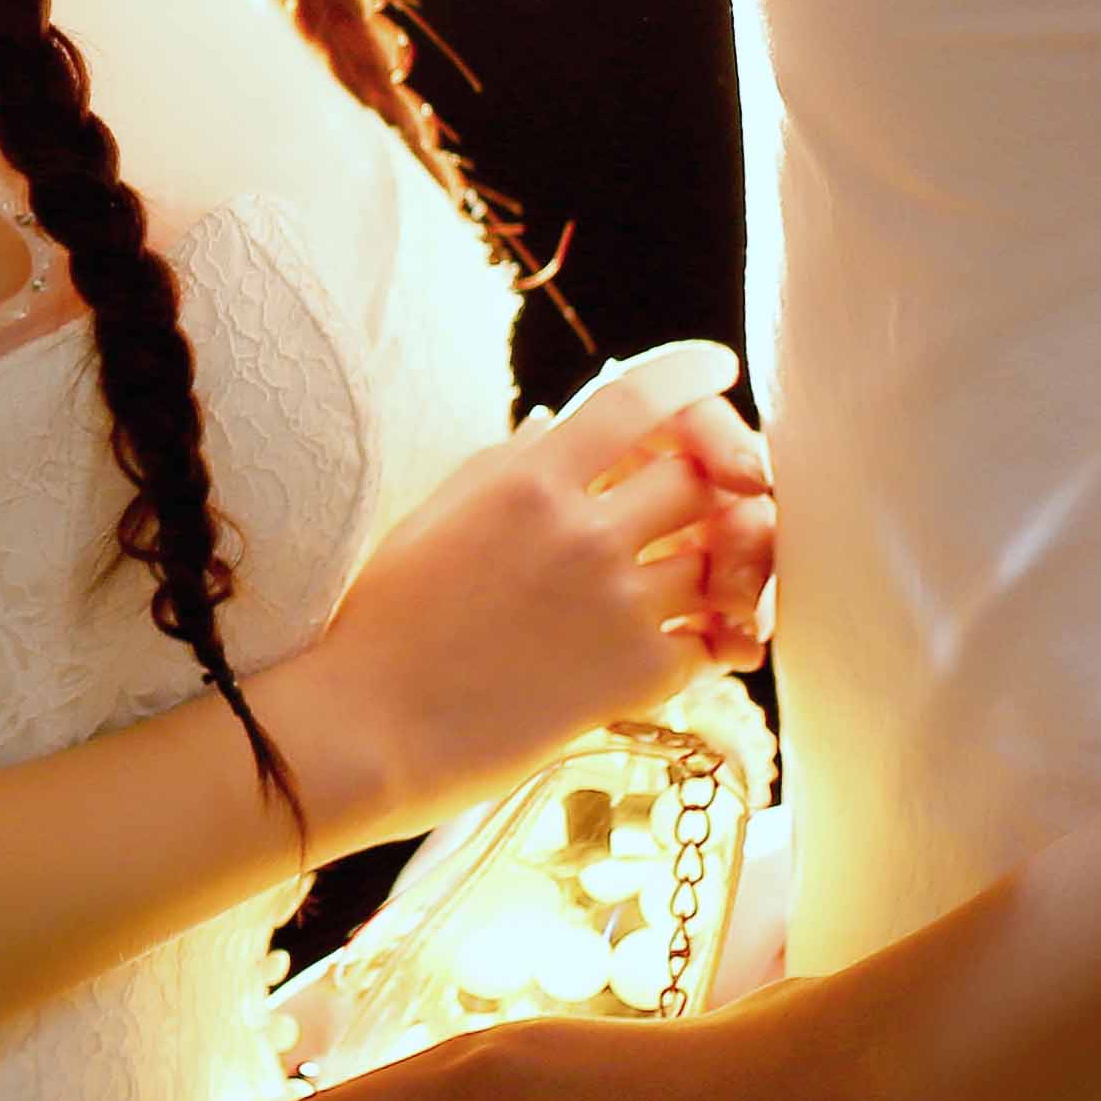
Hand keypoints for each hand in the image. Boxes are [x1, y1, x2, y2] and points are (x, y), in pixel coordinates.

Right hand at [299, 341, 777, 826]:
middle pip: (703, 473)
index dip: (690, 375)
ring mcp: (615, 605)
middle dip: (723, 474)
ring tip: (722, 571)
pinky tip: (712, 641)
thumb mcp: (433, 518)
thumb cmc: (382, 624)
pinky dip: (724, 636)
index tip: (718, 369)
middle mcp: (581, 533)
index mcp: (526, 481)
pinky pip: (719, 638)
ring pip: (726, 556)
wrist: (368, 731)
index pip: (637, 399)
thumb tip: (557, 426)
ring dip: (732, 559)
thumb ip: (505, 466)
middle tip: (726, 491)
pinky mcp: (637, 676)